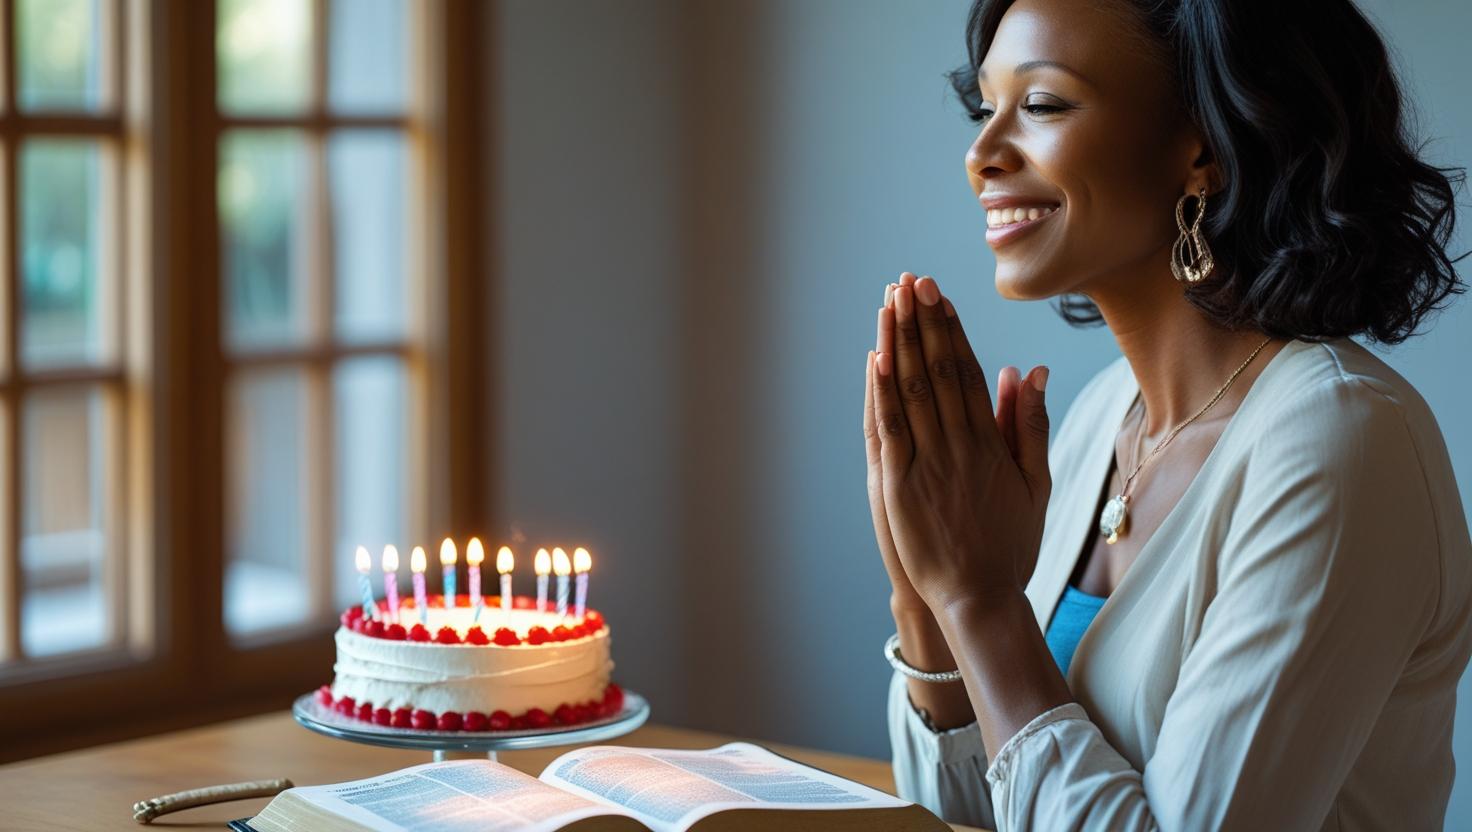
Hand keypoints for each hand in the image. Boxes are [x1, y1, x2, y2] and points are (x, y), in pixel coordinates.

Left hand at [869, 274, 1051, 610]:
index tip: (940, 297)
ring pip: (912, 393)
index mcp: (991, 444)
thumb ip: (1029, 425)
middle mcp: (959, 446)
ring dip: (899, 344)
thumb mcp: (1037, 484)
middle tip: (912, 281)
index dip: (952, 332)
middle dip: (923, 323)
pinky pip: (891, 430)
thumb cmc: (1010, 544)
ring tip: (891, 303)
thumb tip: (1027, 371)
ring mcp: (928, 465)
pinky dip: (883, 393)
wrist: (979, 598)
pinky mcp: (900, 487)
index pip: (968, 373)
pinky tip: (876, 360)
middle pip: (938, 372)